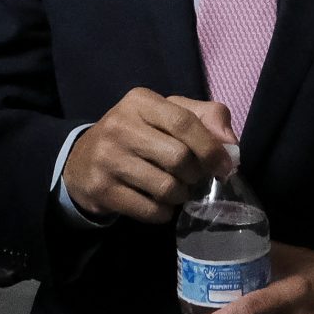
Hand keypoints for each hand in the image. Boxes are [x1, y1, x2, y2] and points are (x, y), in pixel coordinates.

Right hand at [60, 89, 235, 223]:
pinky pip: (150, 210)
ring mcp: (107, 158)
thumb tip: (231, 143)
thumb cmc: (138, 134)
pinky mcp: (102, 189)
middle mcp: (120, 125)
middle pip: (179, 157)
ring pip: (166, 187)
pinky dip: (164, 212)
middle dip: (196, 174)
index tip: (225, 166)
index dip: (211, 147)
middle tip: (194, 178)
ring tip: (176, 190)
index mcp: (140, 101)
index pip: (184, 122)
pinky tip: (159, 203)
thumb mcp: (166, 114)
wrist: (82, 161)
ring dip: (181, 195)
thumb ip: (205, 117)